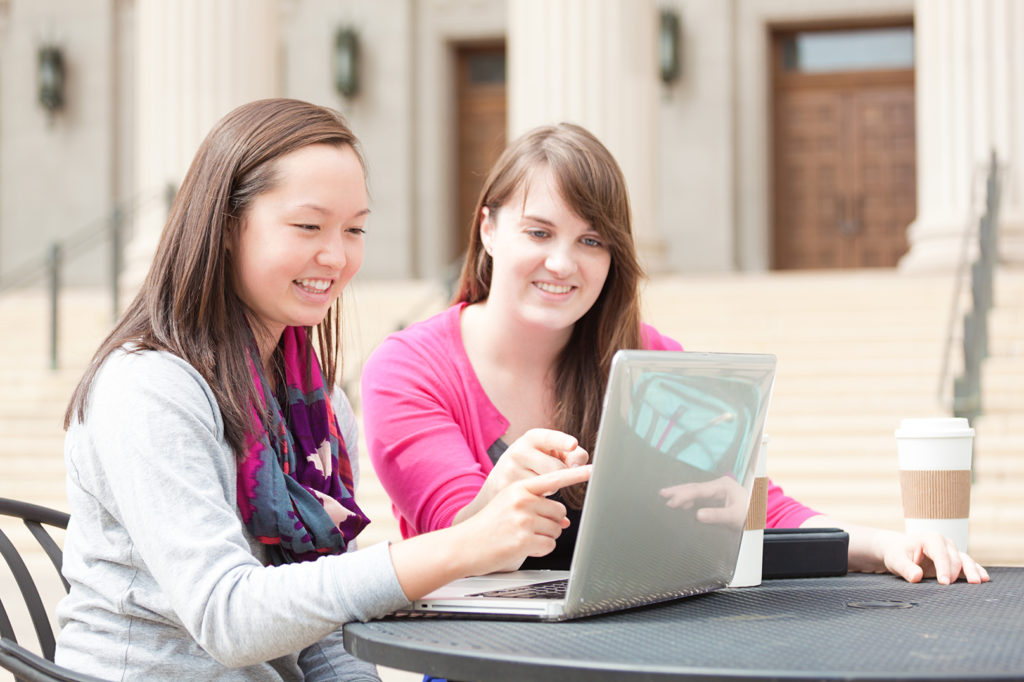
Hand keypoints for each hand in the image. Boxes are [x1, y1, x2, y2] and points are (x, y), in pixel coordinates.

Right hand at [388, 464, 592, 598]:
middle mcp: (522, 501)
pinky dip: (540, 549)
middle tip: (529, 528)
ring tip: (522, 536)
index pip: (553, 479)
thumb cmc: (487, 526)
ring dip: (545, 537)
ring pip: (556, 529)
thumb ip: (534, 505)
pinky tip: (522, 546)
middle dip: (551, 523)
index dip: (576, 475)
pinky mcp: (523, 540)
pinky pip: (549, 545)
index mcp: (519, 488)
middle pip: (560, 511)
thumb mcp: (507, 504)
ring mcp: (523, 520)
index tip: (593, 469)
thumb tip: (564, 520)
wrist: (463, 545)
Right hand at [659, 476, 747, 529]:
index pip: (699, 490)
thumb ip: (717, 516)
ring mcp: (716, 493)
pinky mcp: (716, 501)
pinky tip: (680, 505)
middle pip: (694, 487)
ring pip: (695, 492)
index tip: (671, 502)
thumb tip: (698, 515)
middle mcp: (718, 486)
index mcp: (723, 486)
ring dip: (681, 495)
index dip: (683, 496)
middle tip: (662, 494)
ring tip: (666, 496)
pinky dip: (687, 501)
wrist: (761, 519)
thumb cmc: (751, 516)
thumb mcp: (735, 517)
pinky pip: (698, 499)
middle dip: (677, 491)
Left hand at [877, 530, 989, 584]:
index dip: (943, 568)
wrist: (900, 550)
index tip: (944, 582)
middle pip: (954, 559)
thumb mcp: (896, 560)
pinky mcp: (956, 558)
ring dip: (972, 571)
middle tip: (952, 587)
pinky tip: (984, 578)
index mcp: (930, 538)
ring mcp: (952, 550)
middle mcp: (944, 542)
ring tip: (978, 582)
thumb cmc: (898, 554)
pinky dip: (976, 570)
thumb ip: (905, 568)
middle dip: (954, 573)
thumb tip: (916, 577)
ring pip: (965, 560)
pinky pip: (969, 564)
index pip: (940, 554)